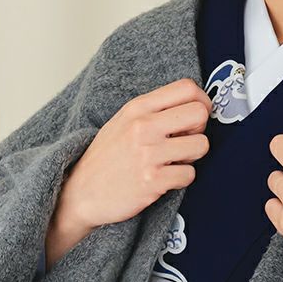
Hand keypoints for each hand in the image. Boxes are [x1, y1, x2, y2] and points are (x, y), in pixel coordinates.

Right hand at [50, 77, 211, 253]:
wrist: (80, 193)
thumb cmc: (106, 158)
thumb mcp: (124, 121)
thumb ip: (154, 110)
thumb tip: (194, 106)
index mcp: (138, 108)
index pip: (187, 88)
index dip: (201, 102)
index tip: (196, 117)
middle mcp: (143, 126)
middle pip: (200, 114)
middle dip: (199, 130)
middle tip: (184, 142)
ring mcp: (148, 153)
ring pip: (201, 145)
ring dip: (191, 157)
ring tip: (171, 162)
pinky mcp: (153, 180)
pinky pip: (190, 174)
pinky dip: (181, 179)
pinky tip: (163, 179)